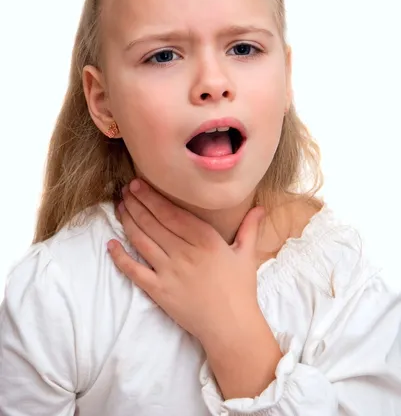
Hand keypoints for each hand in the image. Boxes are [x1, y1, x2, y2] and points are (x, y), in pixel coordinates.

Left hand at [108, 179, 281, 398]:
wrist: (232, 327)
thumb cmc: (240, 290)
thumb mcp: (246, 254)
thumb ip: (250, 228)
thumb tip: (260, 206)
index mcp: (205, 239)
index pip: (172, 213)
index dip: (152, 197)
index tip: (138, 184)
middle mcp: (184, 252)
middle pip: (154, 222)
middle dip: (136, 203)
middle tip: (125, 190)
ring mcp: (169, 272)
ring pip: (142, 241)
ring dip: (128, 222)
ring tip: (120, 208)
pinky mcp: (159, 291)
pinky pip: (134, 271)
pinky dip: (120, 258)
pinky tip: (110, 244)